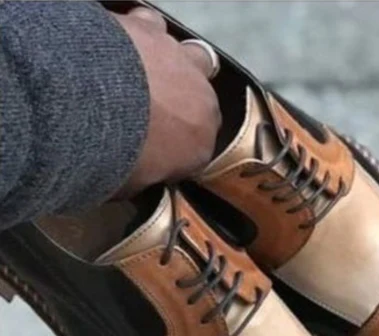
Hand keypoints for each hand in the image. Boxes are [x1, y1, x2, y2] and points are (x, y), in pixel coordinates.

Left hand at [111, 7, 221, 196]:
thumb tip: (136, 179)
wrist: (91, 107)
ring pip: (194, 57)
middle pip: (204, 102)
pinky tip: (125, 44)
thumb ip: (144, 177)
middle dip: (186, 107)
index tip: (160, 154)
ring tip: (150, 76)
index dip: (180, 151)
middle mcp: (202, 102)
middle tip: (157, 114)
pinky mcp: (152, 30)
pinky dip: (142, 34)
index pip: (199, 150)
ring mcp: (180, 61)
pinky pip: (153, 26)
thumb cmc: (117, 157)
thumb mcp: (132, 184)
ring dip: (177, 67)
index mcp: (200, 146)